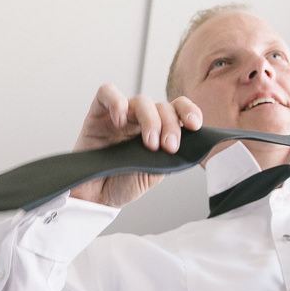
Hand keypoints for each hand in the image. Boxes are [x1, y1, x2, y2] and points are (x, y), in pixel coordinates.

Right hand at [69, 85, 202, 207]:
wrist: (95, 197)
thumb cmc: (122, 184)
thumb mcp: (155, 172)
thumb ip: (170, 154)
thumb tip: (187, 143)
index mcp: (159, 130)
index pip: (178, 109)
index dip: (189, 111)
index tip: (194, 125)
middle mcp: (141, 120)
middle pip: (162, 106)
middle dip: (170, 125)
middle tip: (168, 146)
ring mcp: (120, 115)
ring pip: (141, 100)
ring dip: (150, 119)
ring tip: (149, 143)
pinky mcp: (97, 114)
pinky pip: (106, 93)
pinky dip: (116, 102)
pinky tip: (120, 120)